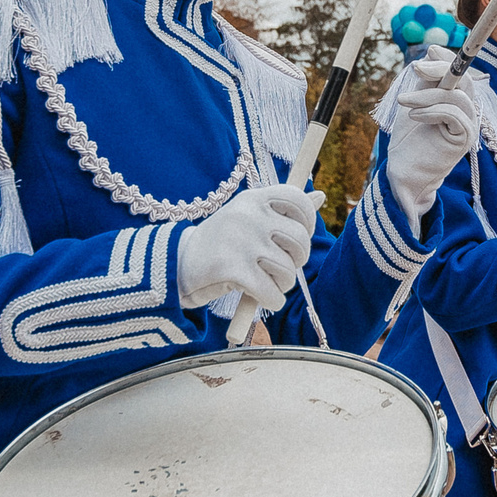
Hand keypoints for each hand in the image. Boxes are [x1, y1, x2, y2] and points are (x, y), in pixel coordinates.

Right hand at [179, 184, 323, 312]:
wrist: (175, 265)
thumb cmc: (220, 242)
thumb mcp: (248, 217)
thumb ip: (282, 209)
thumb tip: (321, 196)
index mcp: (252, 198)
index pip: (298, 200)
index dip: (307, 222)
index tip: (297, 236)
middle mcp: (248, 216)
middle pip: (300, 240)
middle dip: (297, 260)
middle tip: (281, 267)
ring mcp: (241, 242)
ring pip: (289, 271)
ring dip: (282, 285)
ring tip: (267, 283)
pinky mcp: (233, 270)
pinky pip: (272, 293)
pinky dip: (272, 301)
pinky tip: (261, 297)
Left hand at [384, 47, 479, 219]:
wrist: (404, 171)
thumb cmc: (409, 138)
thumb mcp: (416, 101)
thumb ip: (426, 81)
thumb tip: (431, 53)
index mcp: (456, 100)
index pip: (461, 73)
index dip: (449, 59)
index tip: (431, 50)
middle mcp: (467, 111)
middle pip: (465, 81)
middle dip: (440, 70)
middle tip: (416, 70)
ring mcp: (468, 125)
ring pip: (457, 97)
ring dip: (428, 95)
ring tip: (404, 101)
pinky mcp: (464, 139)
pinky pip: (455, 115)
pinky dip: (433, 111)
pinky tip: (415, 116)